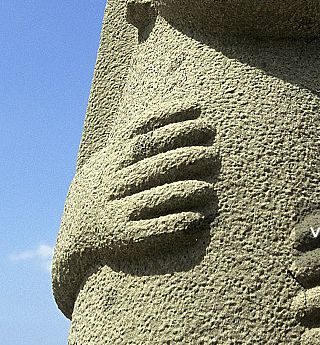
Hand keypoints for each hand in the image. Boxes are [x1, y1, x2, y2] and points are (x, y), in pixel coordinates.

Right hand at [53, 98, 218, 316]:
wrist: (78, 232)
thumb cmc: (114, 186)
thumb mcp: (115, 158)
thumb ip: (140, 139)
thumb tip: (188, 108)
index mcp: (114, 158)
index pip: (143, 131)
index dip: (171, 116)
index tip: (198, 107)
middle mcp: (114, 180)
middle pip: (158, 162)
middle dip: (190, 154)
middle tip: (215, 154)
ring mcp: (117, 208)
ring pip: (160, 195)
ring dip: (190, 190)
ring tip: (211, 189)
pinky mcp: (124, 236)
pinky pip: (157, 228)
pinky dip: (182, 222)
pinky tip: (202, 218)